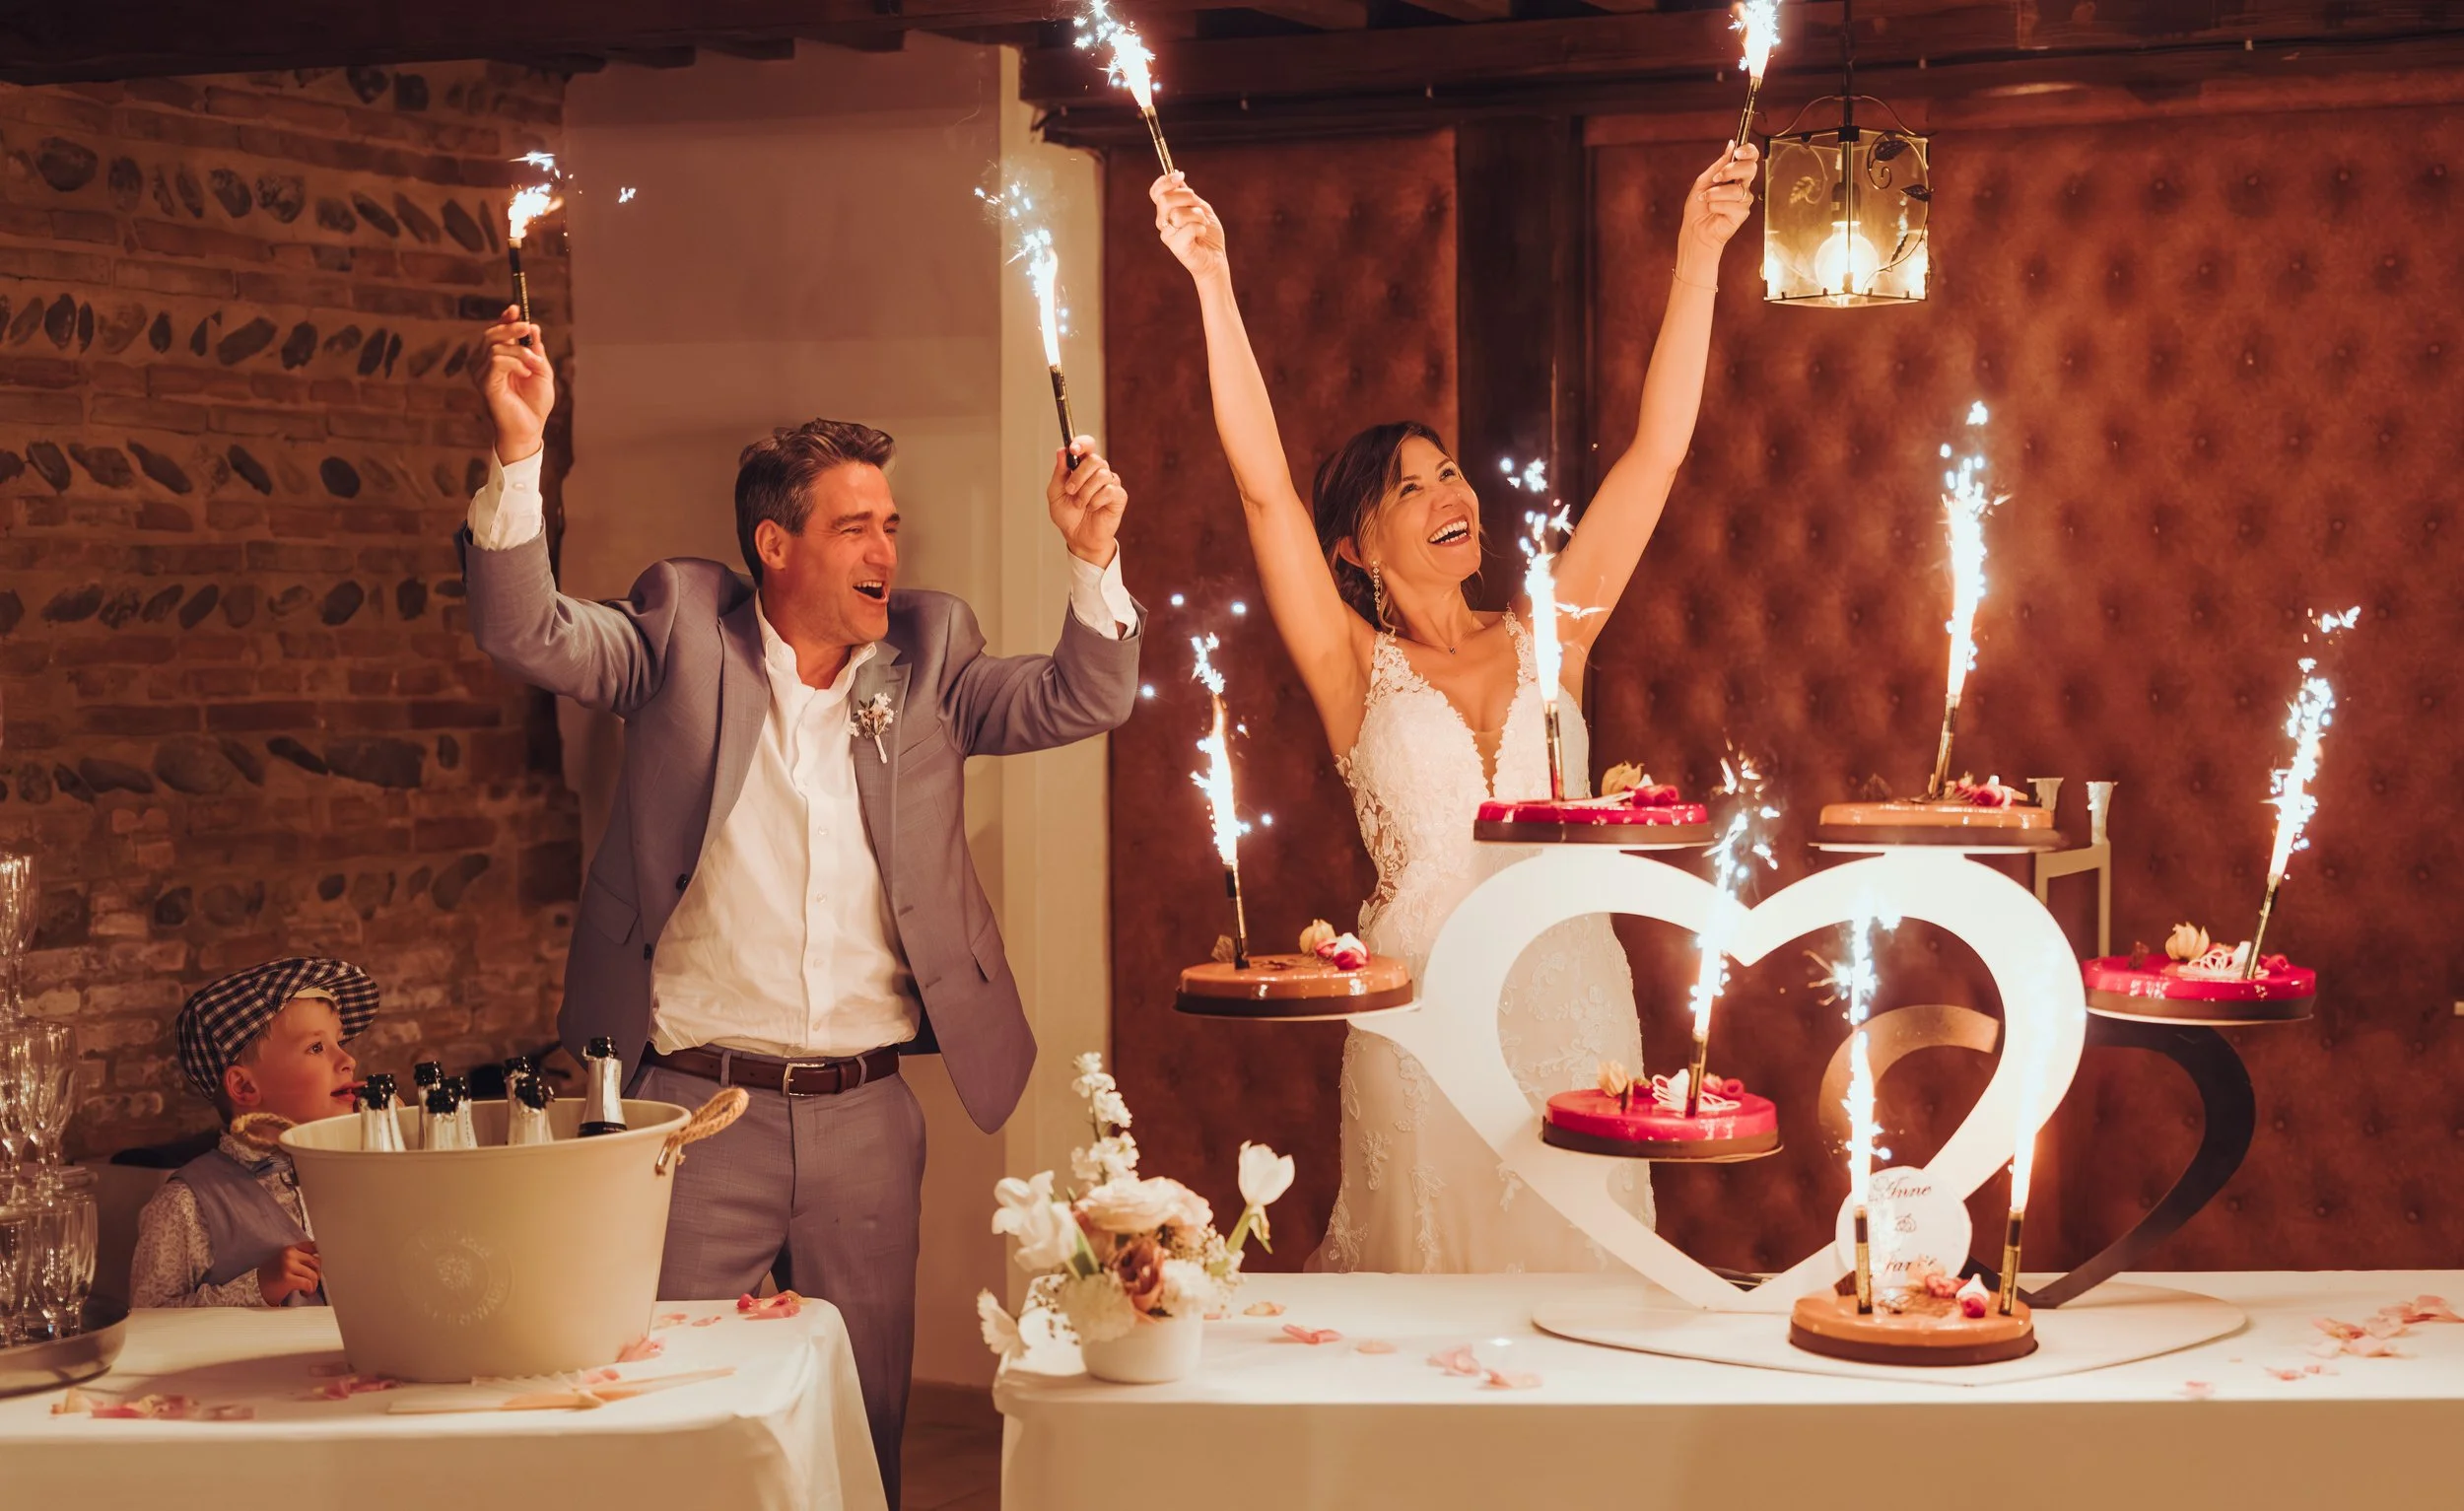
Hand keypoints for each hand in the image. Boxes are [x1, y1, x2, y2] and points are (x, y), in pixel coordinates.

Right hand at [258, 1241, 320, 1304]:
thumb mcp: (285, 1261)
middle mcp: (289, 1254)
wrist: (253, 1288)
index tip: (319, 1266)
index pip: (313, 1247)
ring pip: (313, 1274)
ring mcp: (288, 1265)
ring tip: (307, 1289)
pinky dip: (309, 1290)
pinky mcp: (287, 1278)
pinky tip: (304, 1292)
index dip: (320, 1257)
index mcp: (290, 1248)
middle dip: (317, 1274)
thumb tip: (321, 1257)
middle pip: (317, 1262)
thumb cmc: (272, 1276)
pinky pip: (308, 1284)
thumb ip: (300, 1257)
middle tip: (312, 1282)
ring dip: (313, 1284)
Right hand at [473, 304, 554, 464]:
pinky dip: (515, 363)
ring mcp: (482, 373)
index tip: (516, 308)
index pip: (496, 332)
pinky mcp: (484, 383)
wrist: (531, 428)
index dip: (504, 318)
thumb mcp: (541, 370)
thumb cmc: (534, 403)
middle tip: (527, 328)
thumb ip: (535, 350)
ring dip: (520, 352)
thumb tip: (532, 327)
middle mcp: (484, 364)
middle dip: (510, 327)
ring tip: (534, 366)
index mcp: (497, 359)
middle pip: (491, 334)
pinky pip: (497, 361)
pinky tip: (525, 374)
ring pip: (495, 346)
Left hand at [1047, 442, 1126, 565]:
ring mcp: (1110, 483)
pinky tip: (1093, 508)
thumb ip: (1059, 473)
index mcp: (1083, 467)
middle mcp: (1098, 472)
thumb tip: (1061, 451)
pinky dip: (1096, 501)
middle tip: (1070, 490)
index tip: (1073, 449)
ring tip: (1080, 504)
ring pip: (1101, 475)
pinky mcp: (1119, 496)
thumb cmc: (1068, 516)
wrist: (1079, 538)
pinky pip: (1109, 490)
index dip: (1082, 443)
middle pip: (1095, 459)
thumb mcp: (1055, 493)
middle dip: (1079, 475)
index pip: (1088, 446)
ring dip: (1085, 492)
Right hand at [1150, 173, 1226, 282]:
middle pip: (1165, 199)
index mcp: (1166, 210)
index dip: (1165, 181)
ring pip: (1178, 213)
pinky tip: (1201, 235)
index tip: (1180, 176)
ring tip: (1202, 224)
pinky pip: (1189, 228)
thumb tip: (1176, 174)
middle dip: (1187, 197)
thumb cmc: (1207, 233)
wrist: (1215, 257)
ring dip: (1198, 215)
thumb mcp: (1199, 206)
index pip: (1156, 192)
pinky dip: (1201, 229)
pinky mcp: (1176, 247)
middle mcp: (1162, 222)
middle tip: (1197, 206)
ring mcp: (1167, 235)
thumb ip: (1187, 193)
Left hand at [1677, 143, 1757, 274]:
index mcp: (1735, 175)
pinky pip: (1733, 205)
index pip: (1750, 158)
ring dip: (1716, 194)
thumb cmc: (1698, 207)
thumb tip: (1731, 145)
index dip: (1748, 151)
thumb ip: (1719, 164)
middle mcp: (1742, 186)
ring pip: (1737, 190)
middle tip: (1718, 177)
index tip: (1738, 152)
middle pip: (1750, 169)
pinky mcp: (1742, 214)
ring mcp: (1744, 200)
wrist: (1694, 229)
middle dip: (1732, 170)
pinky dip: (1717, 206)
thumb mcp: (1704, 181)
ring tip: (1707, 200)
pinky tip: (1713, 211)